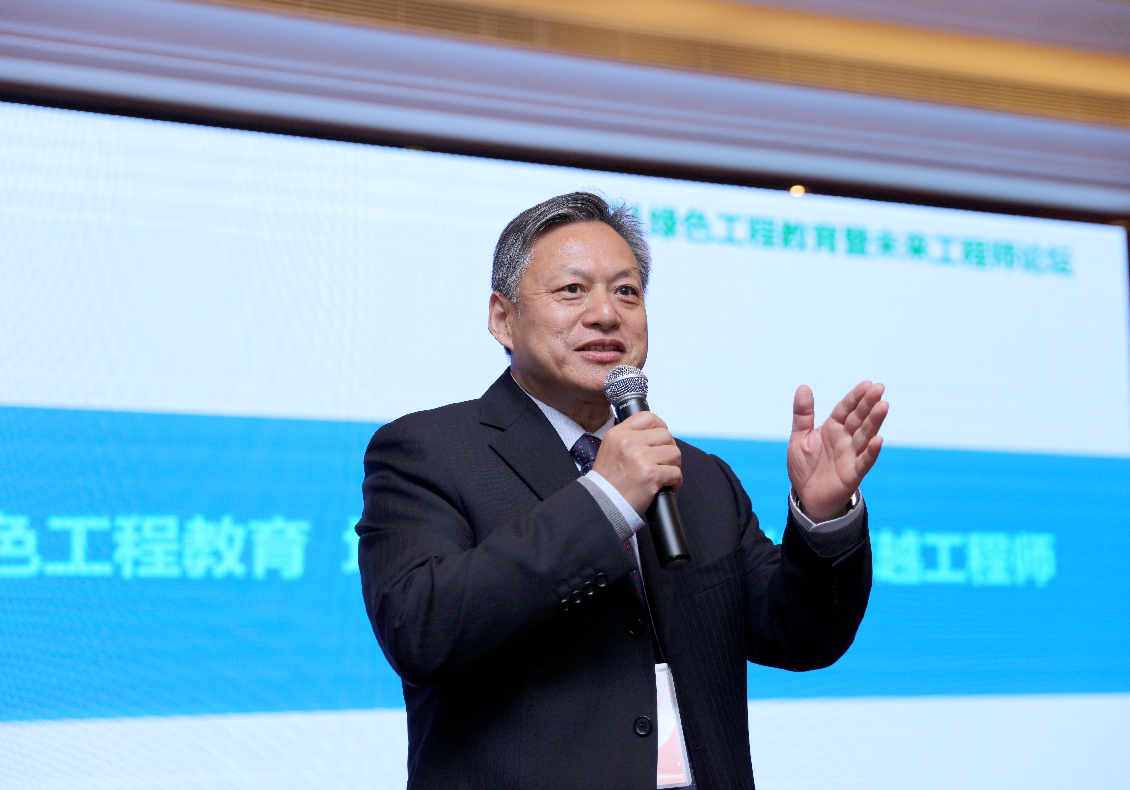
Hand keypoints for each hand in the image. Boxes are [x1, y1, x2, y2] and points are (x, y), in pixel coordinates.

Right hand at [592, 412, 681, 515]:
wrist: (602, 504)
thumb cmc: (608, 481)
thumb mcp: (610, 449)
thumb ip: (629, 438)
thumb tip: (656, 433)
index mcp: (618, 433)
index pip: (648, 417)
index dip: (660, 426)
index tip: (662, 439)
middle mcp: (629, 442)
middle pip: (665, 435)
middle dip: (669, 449)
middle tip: (664, 461)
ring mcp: (641, 458)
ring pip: (674, 453)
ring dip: (674, 465)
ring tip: (665, 474)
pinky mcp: (651, 475)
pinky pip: (676, 472)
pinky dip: (676, 481)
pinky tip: (668, 486)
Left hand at [787, 382, 887, 522]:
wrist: (806, 496)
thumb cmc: (805, 467)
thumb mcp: (799, 437)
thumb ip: (803, 414)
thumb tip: (804, 387)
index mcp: (832, 429)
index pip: (845, 409)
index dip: (855, 397)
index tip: (867, 384)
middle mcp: (845, 440)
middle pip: (859, 419)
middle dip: (868, 404)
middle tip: (879, 388)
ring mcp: (851, 456)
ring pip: (865, 436)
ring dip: (874, 422)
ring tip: (883, 406)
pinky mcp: (853, 474)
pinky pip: (864, 462)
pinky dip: (871, 451)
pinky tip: (879, 440)